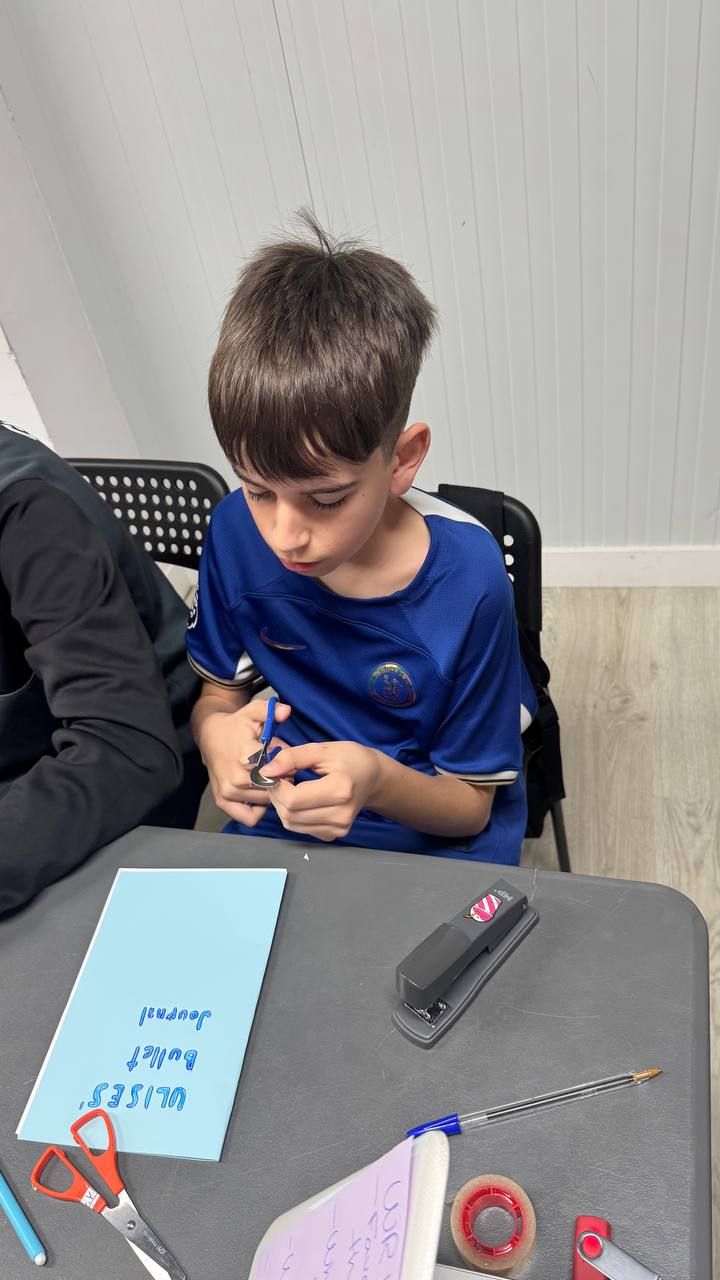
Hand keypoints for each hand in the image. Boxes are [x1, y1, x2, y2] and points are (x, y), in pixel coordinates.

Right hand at [198, 699, 291, 825]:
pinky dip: (259, 810)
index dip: (287, 765)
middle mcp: (236, 777)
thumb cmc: (236, 726)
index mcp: (245, 755)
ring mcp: (229, 792)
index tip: (287, 759)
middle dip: (283, 779)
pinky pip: (249, 817)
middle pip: (274, 787)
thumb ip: (270, 710)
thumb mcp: (253, 712)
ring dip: (273, 792)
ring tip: (271, 777)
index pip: (278, 769)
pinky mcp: (223, 802)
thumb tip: (286, 711)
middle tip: (283, 770)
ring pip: (266, 801)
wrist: (210, 737)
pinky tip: (261, 794)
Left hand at [261, 740, 382, 841]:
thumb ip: (292, 757)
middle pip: (289, 814)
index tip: (276, 772)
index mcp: (340, 790)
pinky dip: (293, 814)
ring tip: (290, 787)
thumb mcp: (322, 750)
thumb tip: (265, 772)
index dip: (276, 786)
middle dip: (277, 795)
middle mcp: (340, 816)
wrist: (373, 778)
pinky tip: (301, 799)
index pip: (293, 799)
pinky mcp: (334, 835)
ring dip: (282, 806)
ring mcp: (338, 829)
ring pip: (291, 824)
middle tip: (281, 778)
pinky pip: (300, 828)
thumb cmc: (350, 759)